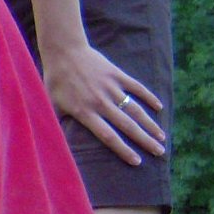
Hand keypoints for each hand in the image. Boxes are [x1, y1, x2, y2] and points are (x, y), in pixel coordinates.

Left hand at [42, 42, 164, 165]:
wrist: (64, 51)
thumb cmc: (55, 80)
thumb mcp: (51, 105)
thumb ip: (56, 126)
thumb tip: (54, 146)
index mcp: (85, 112)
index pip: (108, 137)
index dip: (123, 150)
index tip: (137, 162)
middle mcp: (101, 102)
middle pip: (127, 126)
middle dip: (145, 141)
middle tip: (160, 152)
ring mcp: (111, 87)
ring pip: (135, 109)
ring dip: (150, 124)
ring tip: (162, 137)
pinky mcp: (117, 75)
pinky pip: (137, 87)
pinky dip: (149, 97)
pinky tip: (159, 107)